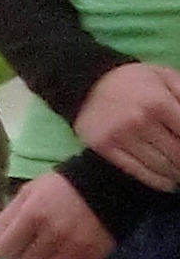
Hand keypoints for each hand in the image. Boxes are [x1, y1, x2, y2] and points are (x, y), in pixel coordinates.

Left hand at [0, 172, 118, 258]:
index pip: (6, 249)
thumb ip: (7, 217)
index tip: (15, 243)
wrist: (110, 183)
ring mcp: (74, 248)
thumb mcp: (30, 192)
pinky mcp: (93, 258)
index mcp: (34, 214)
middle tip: (31, 250)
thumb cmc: (64, 186)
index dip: (7, 248)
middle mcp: (53, 233)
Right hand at [72, 60, 179, 191]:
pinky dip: (159, 181)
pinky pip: (139, 172)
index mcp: (158, 102)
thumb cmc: (134, 81)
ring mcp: (120, 137)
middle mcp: (139, 121)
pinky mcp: (106, 149)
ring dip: (177, 173)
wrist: (87, 83)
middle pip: (177, 154)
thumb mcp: (165, 77)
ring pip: (161, 167)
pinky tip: (169, 181)